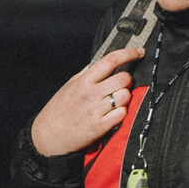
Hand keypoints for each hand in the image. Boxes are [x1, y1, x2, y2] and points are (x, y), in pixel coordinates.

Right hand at [29, 45, 143, 157]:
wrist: (49, 136)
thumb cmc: (59, 110)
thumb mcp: (70, 85)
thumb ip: (87, 73)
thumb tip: (103, 62)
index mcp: (84, 81)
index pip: (110, 60)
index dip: (129, 53)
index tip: (139, 51)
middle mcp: (91, 93)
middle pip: (124, 78)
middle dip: (127, 80)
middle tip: (121, 85)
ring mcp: (96, 110)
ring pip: (125, 95)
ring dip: (125, 97)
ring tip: (115, 101)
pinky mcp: (101, 126)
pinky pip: (122, 113)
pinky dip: (122, 112)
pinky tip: (113, 114)